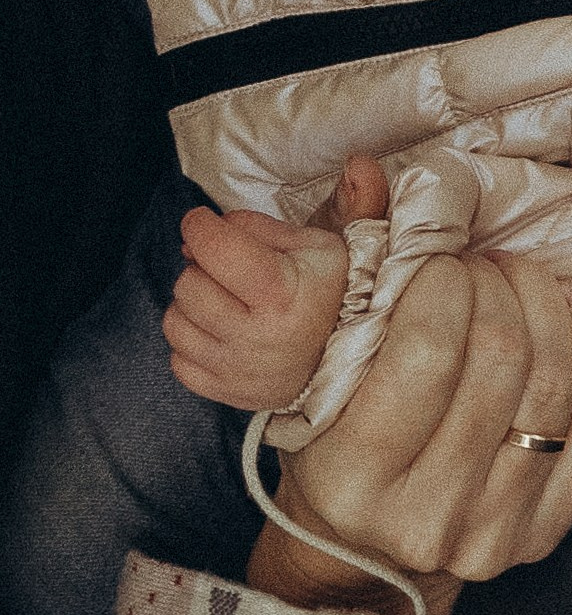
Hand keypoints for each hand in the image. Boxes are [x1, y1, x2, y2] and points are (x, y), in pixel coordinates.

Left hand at [164, 202, 351, 412]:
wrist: (353, 357)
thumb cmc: (329, 294)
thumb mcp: (314, 244)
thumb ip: (257, 224)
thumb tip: (203, 227)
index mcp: (282, 292)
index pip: (216, 248)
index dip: (199, 225)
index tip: (201, 221)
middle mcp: (258, 335)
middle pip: (188, 285)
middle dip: (201, 267)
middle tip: (225, 269)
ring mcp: (240, 369)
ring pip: (175, 324)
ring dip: (192, 306)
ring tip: (222, 302)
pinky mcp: (228, 393)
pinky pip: (179, 362)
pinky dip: (193, 343)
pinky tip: (220, 333)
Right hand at [249, 249, 571, 614]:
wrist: (366, 554)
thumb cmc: (334, 444)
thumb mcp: (317, 367)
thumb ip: (348, 269)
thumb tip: (369, 173)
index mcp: (352, 478)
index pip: (426, 351)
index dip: (445, 284)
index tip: (440, 263)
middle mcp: (425, 518)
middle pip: (498, 363)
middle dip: (497, 289)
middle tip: (484, 266)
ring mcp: (491, 534)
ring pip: (552, 388)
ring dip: (546, 308)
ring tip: (520, 280)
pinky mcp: (544, 536)